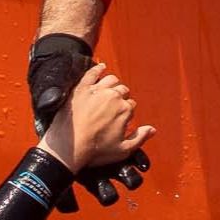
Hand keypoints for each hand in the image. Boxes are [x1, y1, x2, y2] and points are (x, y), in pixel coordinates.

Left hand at [41, 63, 153, 206]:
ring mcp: (96, 91)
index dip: (126, 112)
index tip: (120, 118)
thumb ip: (140, 138)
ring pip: (111, 79)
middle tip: (113, 107)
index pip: (131, 105)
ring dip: (113, 84)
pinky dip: (97, 68)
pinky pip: (91, 73)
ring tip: (110, 89)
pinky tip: (101, 67)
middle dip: (121, 97)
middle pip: (123, 90)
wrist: (67, 149)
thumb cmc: (94, 151)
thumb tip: (151, 130)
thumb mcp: (122, 150)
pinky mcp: (81, 89)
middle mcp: (113, 97)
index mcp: (124, 110)